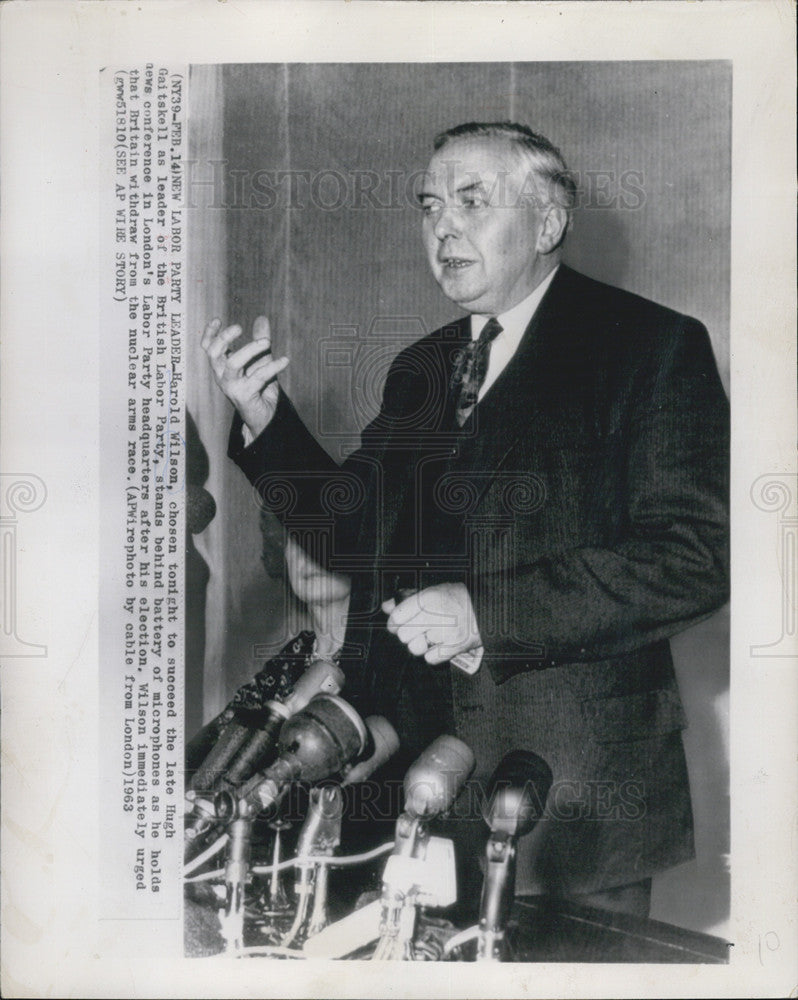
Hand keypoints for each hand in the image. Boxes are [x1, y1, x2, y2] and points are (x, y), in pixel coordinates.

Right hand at [201, 315, 288, 437]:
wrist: (265, 417)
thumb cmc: (260, 388)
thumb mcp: (261, 360)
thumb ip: (260, 341)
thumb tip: (261, 318)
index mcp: (222, 367)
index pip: (208, 348)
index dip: (209, 333)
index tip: (217, 319)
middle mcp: (222, 377)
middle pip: (214, 354)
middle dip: (224, 338)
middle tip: (240, 327)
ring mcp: (231, 387)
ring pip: (233, 364)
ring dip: (249, 350)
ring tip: (267, 342)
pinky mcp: (244, 396)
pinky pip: (258, 377)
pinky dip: (273, 367)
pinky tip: (285, 360)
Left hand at [381, 583, 481, 664]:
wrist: (487, 609)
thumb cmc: (459, 598)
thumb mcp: (434, 590)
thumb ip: (408, 598)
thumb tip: (386, 606)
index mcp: (429, 598)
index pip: (397, 616)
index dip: (393, 623)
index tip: (396, 625)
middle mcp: (436, 615)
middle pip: (404, 635)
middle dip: (408, 635)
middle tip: (418, 630)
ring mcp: (445, 633)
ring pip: (416, 648)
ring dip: (421, 645)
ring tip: (431, 637)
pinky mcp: (454, 648)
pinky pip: (430, 659)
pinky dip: (434, 654)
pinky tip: (441, 644)